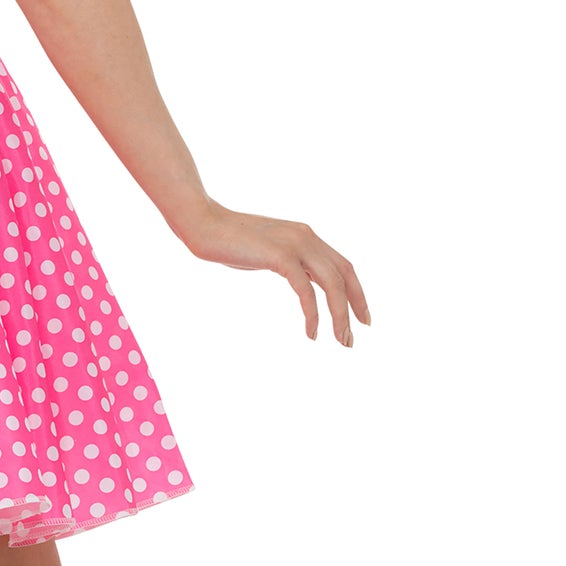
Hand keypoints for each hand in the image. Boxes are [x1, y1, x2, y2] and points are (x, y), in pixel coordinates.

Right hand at [175, 201, 370, 344]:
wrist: (203, 225)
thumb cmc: (228, 241)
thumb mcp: (266, 251)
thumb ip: (286, 262)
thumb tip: (297, 278)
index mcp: (305, 236)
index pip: (343, 266)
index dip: (356, 292)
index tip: (361, 318)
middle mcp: (306, 237)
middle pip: (344, 275)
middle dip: (354, 307)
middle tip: (352, 339)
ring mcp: (295, 244)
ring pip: (331, 284)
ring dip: (339, 315)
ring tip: (341, 340)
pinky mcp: (280, 255)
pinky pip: (305, 290)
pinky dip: (313, 314)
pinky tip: (312, 333)